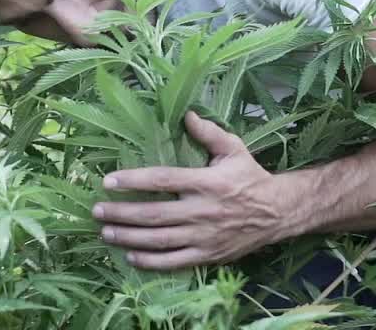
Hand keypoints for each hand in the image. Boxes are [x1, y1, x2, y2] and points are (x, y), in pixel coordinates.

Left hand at [93, 111, 309, 269]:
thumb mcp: (234, 149)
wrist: (278, 212)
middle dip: (122, 213)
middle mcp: (202, 210)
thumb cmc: (251, 177)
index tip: (109, 181)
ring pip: (159, 240)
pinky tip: (131, 256)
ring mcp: (204, 236)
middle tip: (97, 210)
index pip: (163, 180)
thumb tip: (186, 114)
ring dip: (129, 237)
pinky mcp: (208, 255)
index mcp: (206, 182)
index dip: (133, 181)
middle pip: (154, 214)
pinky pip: (175, 261)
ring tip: (106, 232)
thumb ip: (208, 133)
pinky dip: (151, 261)